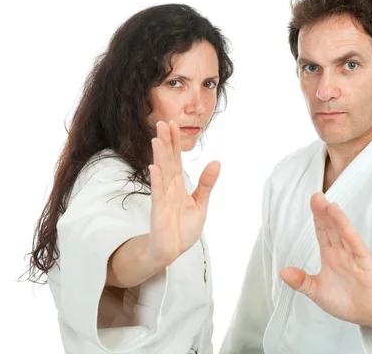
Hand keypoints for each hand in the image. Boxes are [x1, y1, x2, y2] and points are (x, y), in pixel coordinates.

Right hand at [145, 120, 219, 269]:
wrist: (173, 250)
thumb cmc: (184, 227)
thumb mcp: (201, 203)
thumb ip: (206, 183)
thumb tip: (216, 162)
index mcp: (178, 184)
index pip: (176, 159)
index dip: (174, 142)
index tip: (172, 124)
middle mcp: (169, 187)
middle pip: (167, 161)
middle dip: (165, 142)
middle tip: (162, 122)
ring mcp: (163, 198)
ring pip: (161, 173)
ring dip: (159, 156)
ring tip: (157, 139)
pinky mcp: (159, 211)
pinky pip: (157, 193)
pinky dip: (157, 181)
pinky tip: (155, 167)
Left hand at [280, 192, 371, 328]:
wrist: (368, 315)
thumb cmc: (345, 301)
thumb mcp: (316, 292)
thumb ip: (301, 281)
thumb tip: (282, 272)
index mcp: (330, 255)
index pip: (323, 231)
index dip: (318, 216)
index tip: (313, 200)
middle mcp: (342, 253)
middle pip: (332, 228)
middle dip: (324, 212)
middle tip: (317, 196)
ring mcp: (355, 258)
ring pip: (345, 235)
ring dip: (338, 220)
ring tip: (330, 206)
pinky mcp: (367, 267)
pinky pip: (359, 250)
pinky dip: (352, 238)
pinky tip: (346, 227)